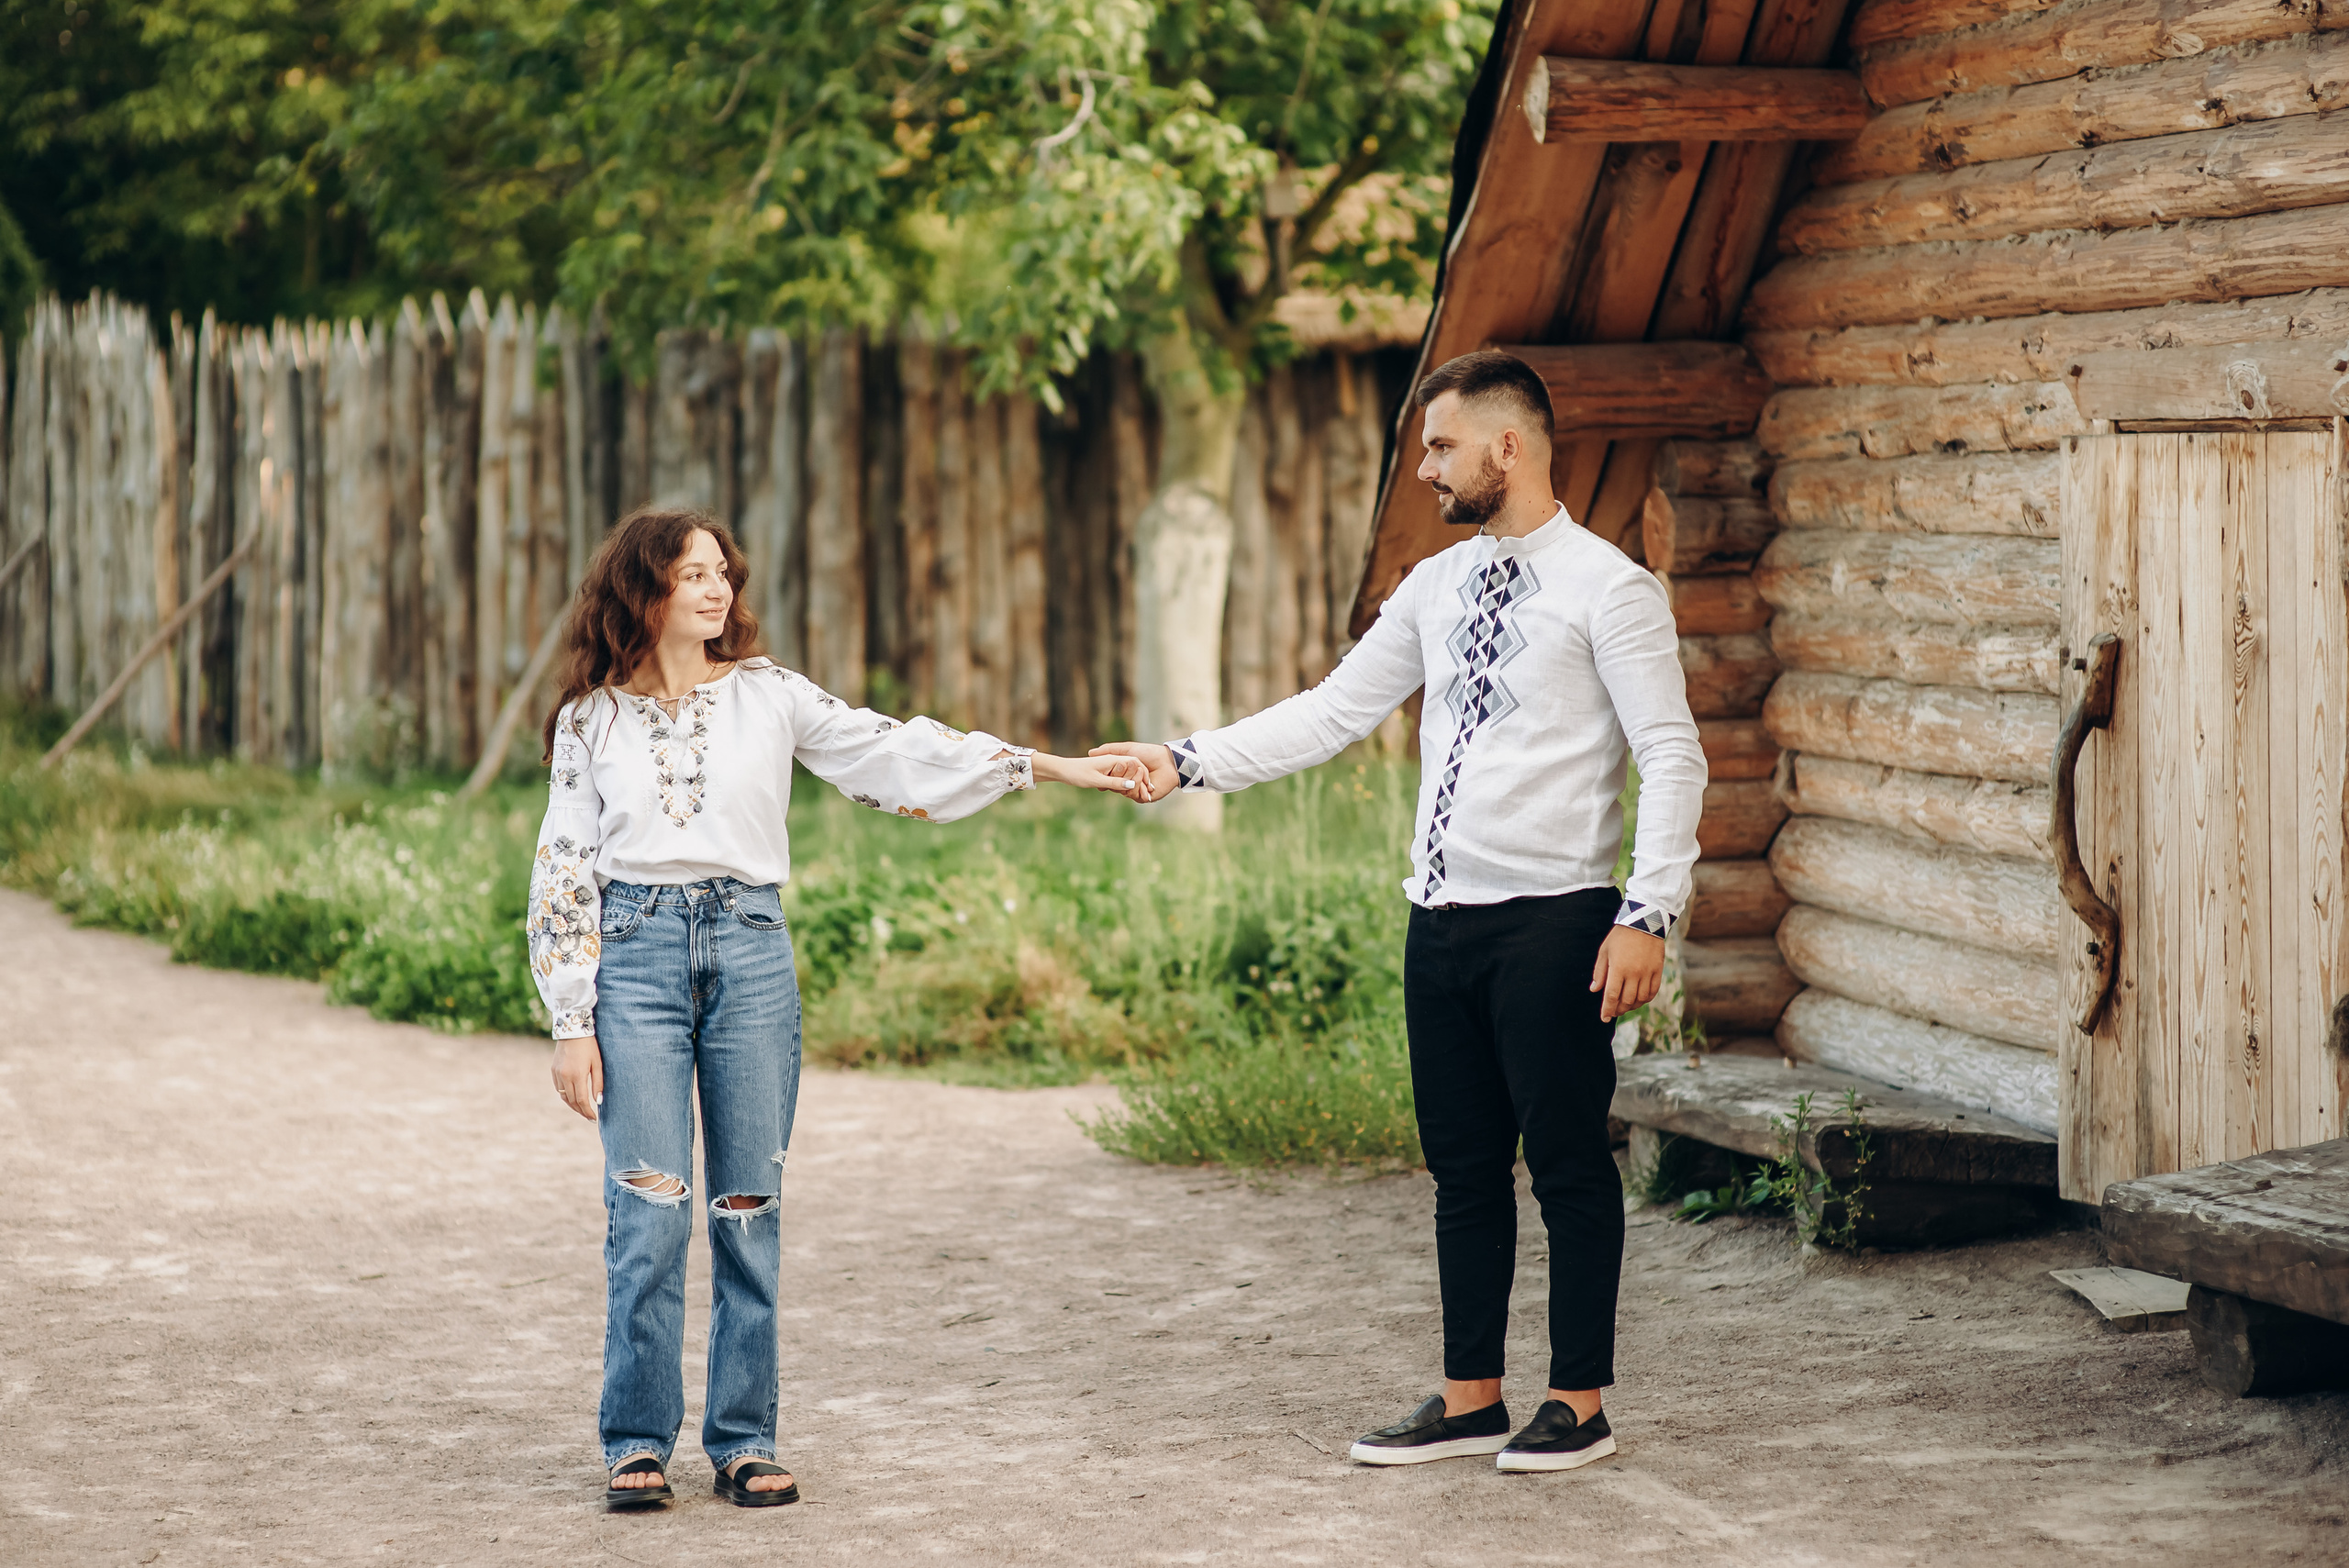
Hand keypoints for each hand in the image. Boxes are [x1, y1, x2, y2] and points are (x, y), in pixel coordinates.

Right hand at [553, 1036, 603, 1120]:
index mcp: (577, 1075)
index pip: (582, 1101)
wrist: (572, 1029)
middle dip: (581, 1111)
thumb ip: (598, 1083)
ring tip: (582, 1109)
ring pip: (564, 1096)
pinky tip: (573, 1097)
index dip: (588, 1112)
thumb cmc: (590, 1046)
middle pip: (572, 1101)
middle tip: (589, 1117)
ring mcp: (557, 1074)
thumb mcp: (597, 1063)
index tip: (594, 1119)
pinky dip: (566, 1095)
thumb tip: (598, 1101)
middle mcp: (565, 1076)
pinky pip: (559, 1088)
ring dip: (572, 1105)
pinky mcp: (553, 1070)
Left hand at [1032, 751, 1154, 800]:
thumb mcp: (1097, 780)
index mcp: (1113, 760)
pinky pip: (1119, 776)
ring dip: (1135, 783)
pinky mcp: (1104, 770)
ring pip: (1127, 773)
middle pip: (1134, 769)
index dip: (1144, 776)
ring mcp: (1109, 765)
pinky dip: (1125, 783)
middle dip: (1142, 781)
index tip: (1150, 789)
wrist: (1062, 770)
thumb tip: (1132, 786)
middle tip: (1149, 796)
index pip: (1136, 764)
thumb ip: (1115, 783)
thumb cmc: (1077, 774)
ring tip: (1143, 796)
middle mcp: (1113, 760)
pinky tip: (1127, 792)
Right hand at [1087, 741, 1177, 803]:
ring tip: (1143, 773)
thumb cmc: (1149, 753)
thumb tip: (1091, 752)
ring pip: (1125, 791)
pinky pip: (1135, 796)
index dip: (1105, 777)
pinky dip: (1139, 789)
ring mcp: (1136, 790)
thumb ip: (1108, 750)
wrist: (1167, 762)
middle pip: (1115, 786)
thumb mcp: (1127, 748)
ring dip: (1133, 781)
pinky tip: (1148, 784)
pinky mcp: (1144, 797)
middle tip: (1129, 768)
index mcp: (1122, 773)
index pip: (1108, 779)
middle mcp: (1127, 782)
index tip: (1102, 774)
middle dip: (1120, 777)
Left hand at [1590, 925, 1664, 1022]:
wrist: (1644, 922)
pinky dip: (1645, 999)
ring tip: (1626, 1006)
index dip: (1607, 1009)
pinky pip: (1653, 991)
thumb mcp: (1604, 951)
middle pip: (1626, 1000)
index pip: (1611, 996)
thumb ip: (1599, 972)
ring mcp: (1647, 973)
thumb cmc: (1620, 936)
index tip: (1604, 1018)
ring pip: (1640, 999)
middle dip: (1618, 1009)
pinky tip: (1639, 999)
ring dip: (1632, 1006)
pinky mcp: (1658, 970)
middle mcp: (1633, 973)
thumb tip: (1595, 990)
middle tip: (1614, 1011)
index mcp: (1618, 968)